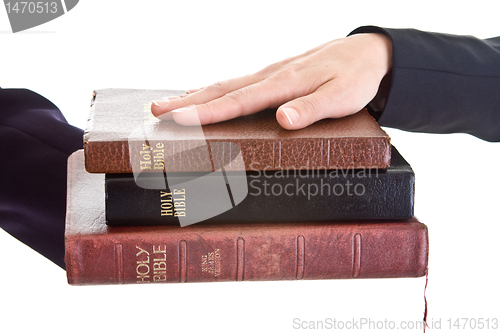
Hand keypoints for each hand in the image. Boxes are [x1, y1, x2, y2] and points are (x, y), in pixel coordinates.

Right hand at [151, 33, 391, 129]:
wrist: (365, 53)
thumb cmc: (354, 78)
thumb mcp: (341, 96)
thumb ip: (311, 109)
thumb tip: (282, 120)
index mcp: (283, 84)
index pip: (239, 100)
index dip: (208, 112)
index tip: (180, 119)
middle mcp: (270, 77)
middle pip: (221, 90)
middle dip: (187, 102)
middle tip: (155, 111)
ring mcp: (269, 75)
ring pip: (225, 85)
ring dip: (194, 96)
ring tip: (168, 104)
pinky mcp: (273, 76)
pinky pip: (236, 84)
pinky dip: (214, 91)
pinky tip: (204, 95)